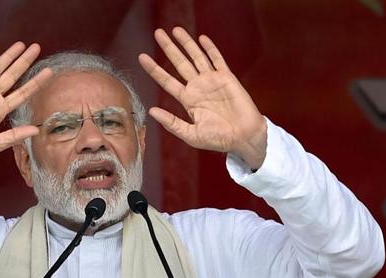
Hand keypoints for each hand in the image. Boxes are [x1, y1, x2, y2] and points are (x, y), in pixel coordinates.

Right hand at [0, 42, 51, 171]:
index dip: (35, 82)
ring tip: (21, 45)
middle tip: (37, 47)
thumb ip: (13, 136)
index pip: (22, 94)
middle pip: (12, 76)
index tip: (49, 72)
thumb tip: (36, 130)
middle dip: (24, 62)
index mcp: (0, 112)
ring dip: (8, 57)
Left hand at [139, 27, 266, 168]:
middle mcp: (197, 87)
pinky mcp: (227, 78)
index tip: (142, 57)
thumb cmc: (218, 139)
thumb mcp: (190, 134)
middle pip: (179, 63)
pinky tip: (202, 38)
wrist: (243, 137)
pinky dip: (210, 49)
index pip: (167, 80)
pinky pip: (217, 60)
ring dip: (187, 43)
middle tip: (157, 33)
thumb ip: (172, 123)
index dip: (154, 69)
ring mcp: (212, 81)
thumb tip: (152, 111)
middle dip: (169, 48)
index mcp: (188, 99)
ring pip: (196, 57)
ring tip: (175, 29)